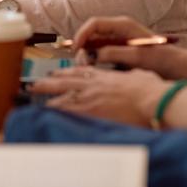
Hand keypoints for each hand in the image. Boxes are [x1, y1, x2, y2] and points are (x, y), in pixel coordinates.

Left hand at [32, 66, 168, 127]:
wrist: (152, 100)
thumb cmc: (150, 90)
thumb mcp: (137, 76)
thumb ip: (130, 76)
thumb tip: (135, 78)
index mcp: (103, 76)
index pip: (78, 72)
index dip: (64, 73)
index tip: (54, 73)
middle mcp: (93, 85)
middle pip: (63, 81)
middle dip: (47, 83)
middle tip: (34, 85)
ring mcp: (90, 97)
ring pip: (61, 96)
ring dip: (47, 97)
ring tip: (35, 98)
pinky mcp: (90, 112)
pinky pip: (67, 112)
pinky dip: (56, 112)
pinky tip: (46, 114)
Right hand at [73, 16, 183, 77]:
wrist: (175, 67)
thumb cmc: (159, 58)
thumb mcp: (135, 56)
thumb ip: (112, 54)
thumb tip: (91, 56)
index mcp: (123, 24)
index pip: (94, 23)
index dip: (82, 34)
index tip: (76, 48)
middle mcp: (118, 29)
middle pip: (92, 33)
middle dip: (83, 46)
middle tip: (81, 62)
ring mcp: (118, 39)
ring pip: (95, 43)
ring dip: (88, 53)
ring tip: (87, 66)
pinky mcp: (119, 49)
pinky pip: (101, 51)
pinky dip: (95, 58)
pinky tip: (95, 68)